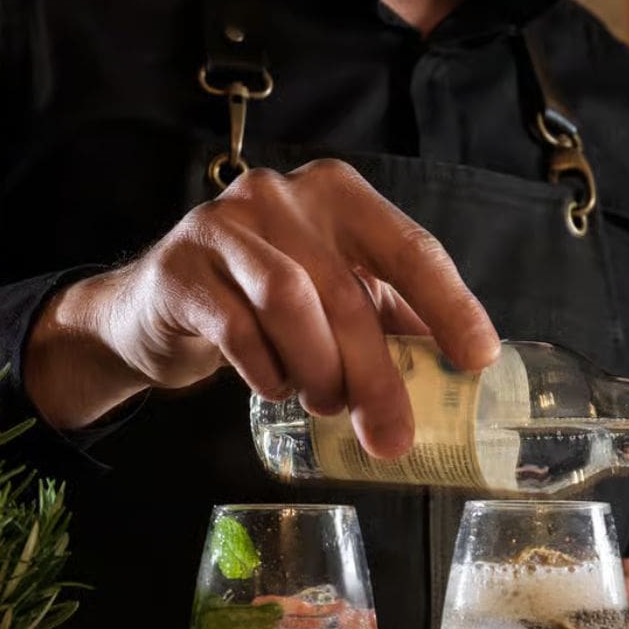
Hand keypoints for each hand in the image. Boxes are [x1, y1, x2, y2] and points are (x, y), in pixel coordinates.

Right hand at [22, 160, 498, 455]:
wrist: (149, 310)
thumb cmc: (254, 302)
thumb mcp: (327, 297)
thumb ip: (385, 316)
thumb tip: (460, 370)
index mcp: (334, 194)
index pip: (407, 248)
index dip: (449, 306)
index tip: (478, 360)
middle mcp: (279, 196)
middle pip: (346, 289)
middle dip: (376, 372)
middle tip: (391, 434)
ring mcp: (223, 227)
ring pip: (289, 300)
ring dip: (318, 367)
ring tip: (326, 404)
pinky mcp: (180, 269)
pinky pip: (235, 327)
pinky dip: (265, 370)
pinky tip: (274, 390)